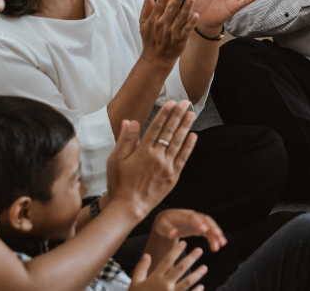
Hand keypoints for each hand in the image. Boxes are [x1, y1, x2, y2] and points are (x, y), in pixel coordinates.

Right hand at [105, 101, 197, 220]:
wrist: (129, 206)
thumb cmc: (119, 183)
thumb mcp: (115, 160)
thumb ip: (125, 140)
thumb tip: (129, 121)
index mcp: (142, 151)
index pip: (156, 127)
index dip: (164, 114)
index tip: (171, 103)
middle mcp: (157, 156)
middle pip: (169, 131)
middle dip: (178, 115)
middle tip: (185, 103)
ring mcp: (167, 166)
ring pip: (178, 142)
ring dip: (186, 127)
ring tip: (191, 114)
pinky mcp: (173, 175)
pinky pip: (183, 158)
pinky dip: (189, 146)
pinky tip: (194, 136)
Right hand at [129, 241, 206, 290]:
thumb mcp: (135, 283)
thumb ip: (141, 269)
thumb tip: (147, 255)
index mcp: (155, 278)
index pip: (167, 261)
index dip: (176, 251)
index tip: (184, 243)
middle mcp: (164, 285)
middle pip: (180, 268)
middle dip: (191, 258)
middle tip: (200, 250)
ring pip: (187, 282)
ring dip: (197, 274)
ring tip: (205, 267)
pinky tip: (201, 286)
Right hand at [139, 0, 198, 67]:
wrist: (156, 59)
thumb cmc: (150, 39)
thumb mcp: (143, 24)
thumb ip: (146, 8)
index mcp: (154, 20)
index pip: (160, 4)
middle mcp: (163, 25)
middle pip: (170, 9)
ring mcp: (172, 33)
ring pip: (180, 19)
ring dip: (186, 8)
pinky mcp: (180, 40)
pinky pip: (187, 30)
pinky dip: (191, 23)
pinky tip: (196, 15)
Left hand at [152, 210, 225, 252]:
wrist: (167, 220)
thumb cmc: (163, 223)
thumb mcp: (162, 226)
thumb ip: (167, 230)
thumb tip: (173, 234)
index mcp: (183, 215)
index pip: (192, 218)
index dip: (198, 223)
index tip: (204, 230)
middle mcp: (194, 216)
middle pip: (206, 220)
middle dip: (213, 228)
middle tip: (218, 236)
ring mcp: (199, 221)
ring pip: (210, 226)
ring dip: (217, 234)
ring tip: (222, 244)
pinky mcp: (201, 227)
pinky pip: (210, 231)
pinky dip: (215, 237)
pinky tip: (219, 245)